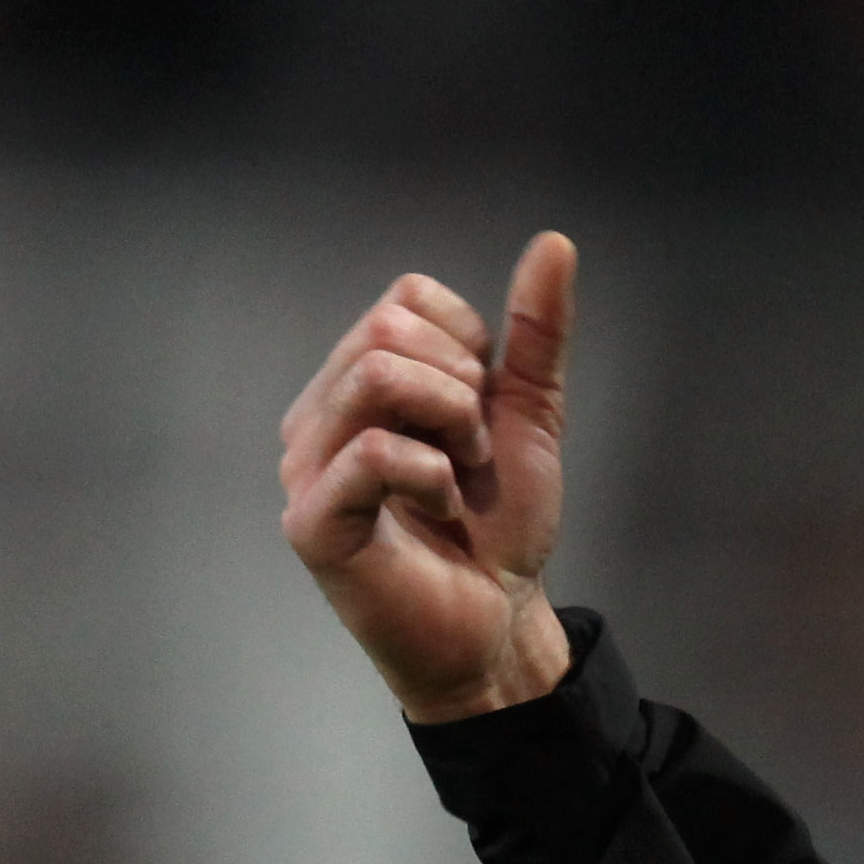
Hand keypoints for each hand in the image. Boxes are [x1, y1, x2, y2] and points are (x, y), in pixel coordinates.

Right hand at [280, 233, 578, 722]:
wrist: (498, 620)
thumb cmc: (499, 524)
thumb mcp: (531, 414)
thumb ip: (537, 333)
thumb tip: (556, 243)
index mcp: (360, 381)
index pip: (405, 297)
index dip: (468, 344)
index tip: (483, 411)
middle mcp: (320, 414)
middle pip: (386, 328)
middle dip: (461, 386)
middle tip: (473, 452)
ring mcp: (307, 467)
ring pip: (375, 375)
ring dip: (451, 425)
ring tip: (458, 477)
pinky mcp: (311, 521)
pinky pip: (373, 453)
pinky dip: (433, 475)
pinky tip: (440, 507)